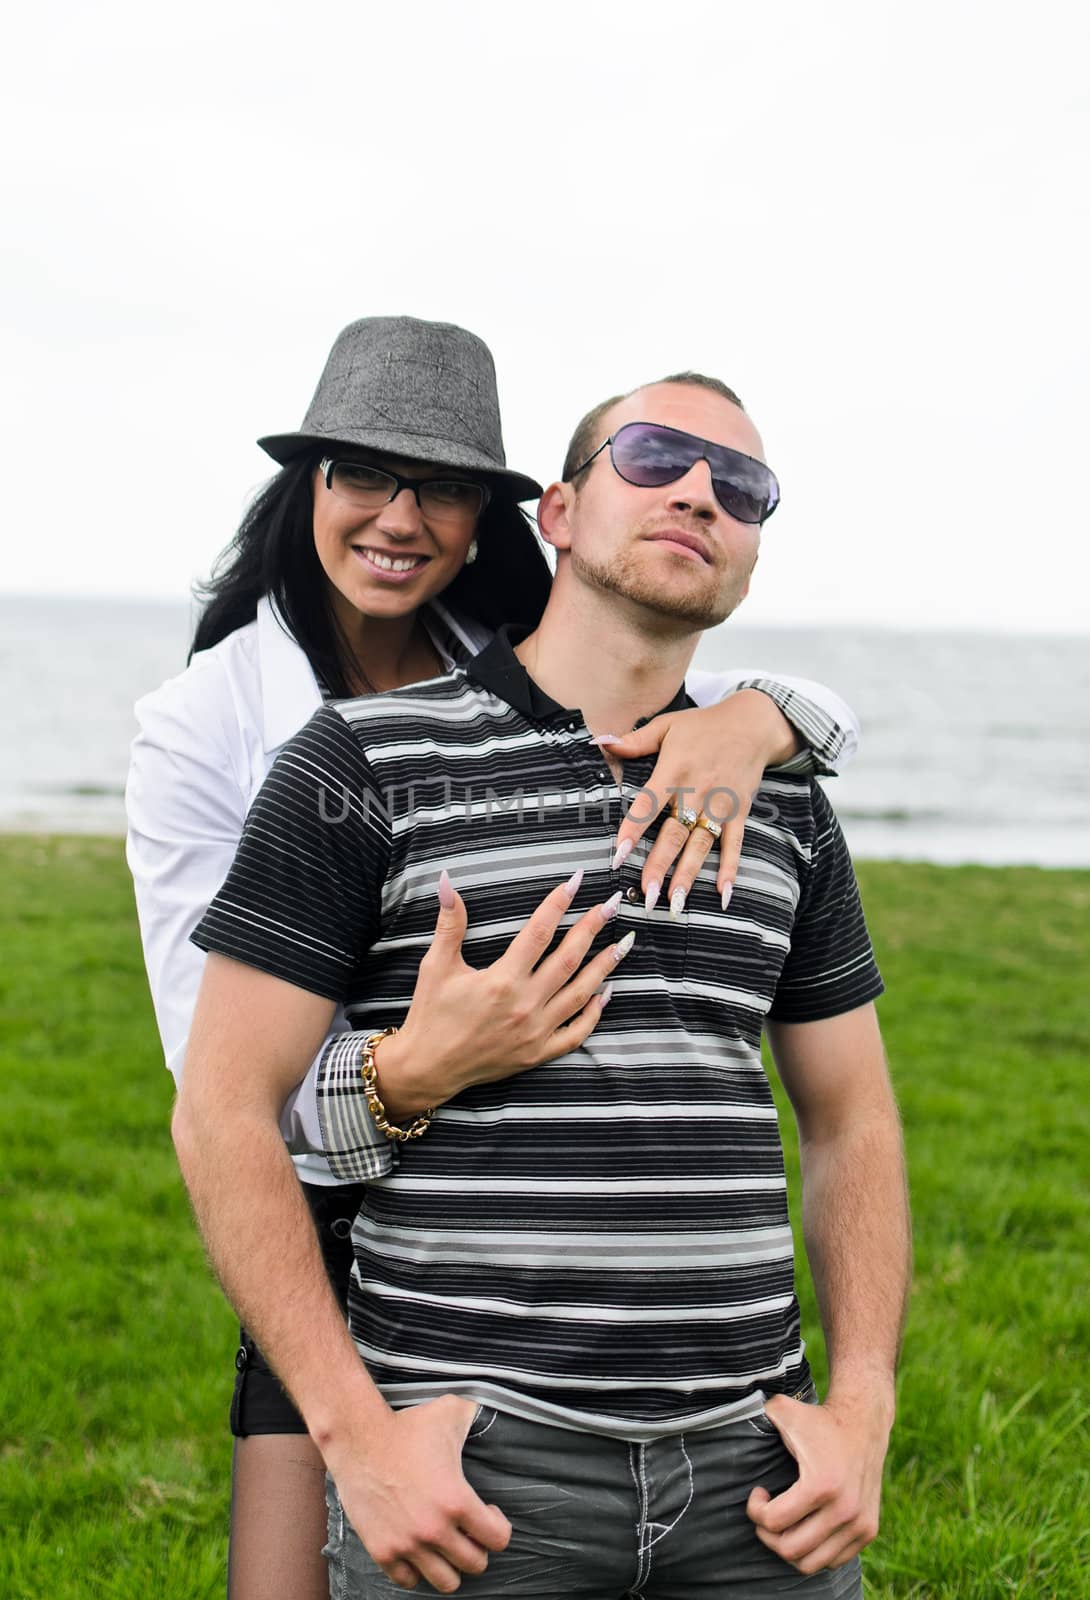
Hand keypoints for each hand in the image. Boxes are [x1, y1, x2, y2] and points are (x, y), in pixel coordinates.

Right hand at [325, 1395, 509, 1591]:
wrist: (358, 1438)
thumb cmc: (405, 1426)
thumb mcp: (451, 1412)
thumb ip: (478, 1416)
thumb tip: (494, 1411)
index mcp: (456, 1500)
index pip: (498, 1539)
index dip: (498, 1526)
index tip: (488, 1512)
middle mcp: (434, 1529)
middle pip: (475, 1564)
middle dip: (477, 1547)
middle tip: (467, 1529)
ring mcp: (407, 1544)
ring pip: (446, 1582)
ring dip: (450, 1565)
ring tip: (446, 1544)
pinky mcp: (382, 1551)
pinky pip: (409, 1581)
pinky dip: (417, 1570)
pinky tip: (419, 1548)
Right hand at [377, 870, 631, 1116]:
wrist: (428, 1068)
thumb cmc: (431, 1015)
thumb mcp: (436, 966)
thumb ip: (450, 924)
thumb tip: (447, 882)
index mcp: (501, 981)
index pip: (538, 933)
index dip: (557, 904)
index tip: (575, 881)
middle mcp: (524, 1005)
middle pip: (569, 959)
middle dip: (592, 928)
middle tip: (611, 904)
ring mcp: (535, 1032)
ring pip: (580, 993)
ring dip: (604, 966)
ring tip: (623, 943)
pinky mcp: (538, 1053)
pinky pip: (576, 1033)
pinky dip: (594, 1014)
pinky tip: (605, 993)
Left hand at [598, 691, 799, 914]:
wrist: (753, 723)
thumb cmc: (703, 726)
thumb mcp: (666, 725)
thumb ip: (634, 741)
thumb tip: (600, 742)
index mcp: (674, 770)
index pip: (648, 805)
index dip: (633, 830)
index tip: (619, 855)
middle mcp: (696, 791)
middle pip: (675, 833)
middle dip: (660, 864)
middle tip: (647, 893)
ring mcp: (720, 805)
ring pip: (701, 844)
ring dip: (688, 874)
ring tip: (675, 902)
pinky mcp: (739, 812)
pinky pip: (734, 844)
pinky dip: (730, 868)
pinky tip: (723, 894)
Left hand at [745, 1391, 891, 1574]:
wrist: (863, 1422)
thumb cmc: (818, 1419)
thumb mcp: (784, 1410)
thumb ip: (756, 1413)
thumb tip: (728, 1413)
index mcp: (821, 1485)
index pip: (774, 1522)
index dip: (755, 1510)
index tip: (758, 1493)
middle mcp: (844, 1510)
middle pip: (791, 1550)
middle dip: (768, 1535)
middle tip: (766, 1513)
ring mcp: (859, 1524)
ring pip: (812, 1563)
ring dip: (790, 1549)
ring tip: (784, 1524)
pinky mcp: (868, 1530)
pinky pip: (833, 1561)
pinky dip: (814, 1552)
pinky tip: (805, 1526)